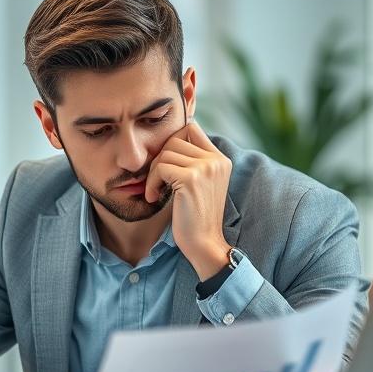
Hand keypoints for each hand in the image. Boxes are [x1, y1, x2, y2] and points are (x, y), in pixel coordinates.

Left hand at [145, 121, 233, 279]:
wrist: (204, 243)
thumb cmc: (196, 218)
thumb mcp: (200, 184)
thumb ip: (191, 162)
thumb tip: (166, 143)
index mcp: (220, 159)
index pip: (191, 128)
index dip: (172, 140)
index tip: (165, 164)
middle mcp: (216, 160)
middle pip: (174, 139)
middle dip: (159, 159)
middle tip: (157, 181)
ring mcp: (205, 168)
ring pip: (165, 153)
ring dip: (153, 173)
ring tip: (155, 191)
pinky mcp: (191, 179)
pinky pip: (160, 168)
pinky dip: (151, 182)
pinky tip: (153, 197)